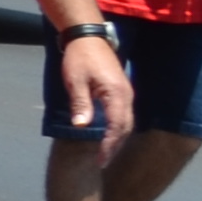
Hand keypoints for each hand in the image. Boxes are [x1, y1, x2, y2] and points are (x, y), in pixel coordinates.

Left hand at [57, 30, 134, 149]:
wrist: (88, 37)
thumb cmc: (79, 57)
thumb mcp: (75, 81)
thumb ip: (80, 104)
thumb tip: (82, 126)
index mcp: (117, 94)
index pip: (117, 126)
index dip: (109, 145)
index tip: (100, 160)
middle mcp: (126, 96)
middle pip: (125, 127)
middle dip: (115, 146)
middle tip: (101, 163)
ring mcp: (126, 94)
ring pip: (126, 122)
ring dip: (117, 139)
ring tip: (104, 155)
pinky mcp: (121, 92)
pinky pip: (123, 115)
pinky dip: (117, 129)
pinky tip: (108, 137)